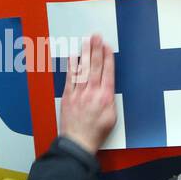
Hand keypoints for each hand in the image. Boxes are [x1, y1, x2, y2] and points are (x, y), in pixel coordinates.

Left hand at [60, 34, 116, 154]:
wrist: (78, 143)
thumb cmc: (96, 133)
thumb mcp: (112, 117)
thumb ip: (110, 100)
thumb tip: (108, 87)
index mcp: (105, 98)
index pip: (108, 73)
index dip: (108, 58)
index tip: (107, 46)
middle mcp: (92, 93)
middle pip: (95, 67)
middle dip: (96, 50)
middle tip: (97, 36)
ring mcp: (79, 94)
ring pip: (83, 70)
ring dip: (85, 54)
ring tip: (87, 41)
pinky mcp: (68, 97)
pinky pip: (70, 78)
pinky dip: (72, 66)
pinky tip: (73, 56)